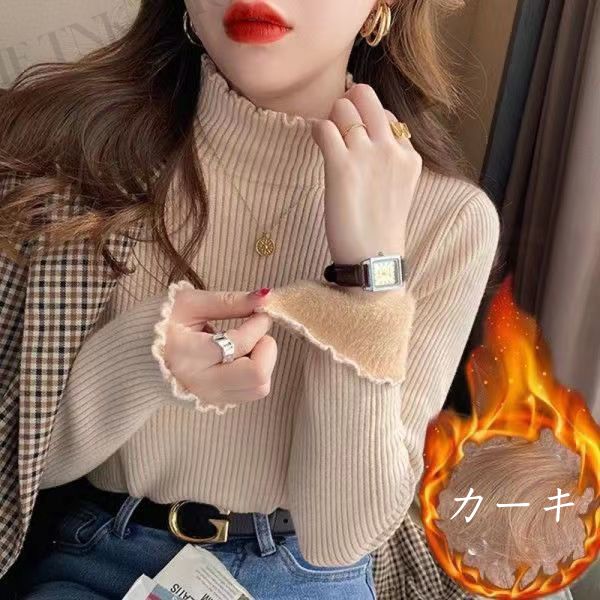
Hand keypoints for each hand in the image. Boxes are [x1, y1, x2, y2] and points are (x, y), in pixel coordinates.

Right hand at [163, 287, 276, 410]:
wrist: (137, 358)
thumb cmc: (162, 325)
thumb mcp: (190, 304)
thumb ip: (229, 301)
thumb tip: (265, 297)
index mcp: (190, 355)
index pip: (242, 342)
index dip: (259, 323)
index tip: (258, 312)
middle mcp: (202, 383)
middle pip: (258, 375)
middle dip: (266, 348)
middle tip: (254, 332)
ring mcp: (210, 397)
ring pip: (260, 388)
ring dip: (263, 362)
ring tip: (245, 345)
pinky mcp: (216, 403)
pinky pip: (251, 392)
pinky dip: (255, 373)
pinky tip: (237, 357)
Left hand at [310, 83, 421, 265]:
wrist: (373, 258)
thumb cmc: (380, 229)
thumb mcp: (399, 189)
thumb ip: (390, 161)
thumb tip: (367, 140)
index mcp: (409, 155)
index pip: (386, 115)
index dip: (366, 121)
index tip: (356, 137)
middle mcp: (391, 149)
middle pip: (365, 96)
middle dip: (347, 105)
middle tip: (337, 127)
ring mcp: (367, 155)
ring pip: (342, 107)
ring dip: (330, 120)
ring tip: (328, 142)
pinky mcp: (342, 166)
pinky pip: (323, 127)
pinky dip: (316, 132)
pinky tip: (318, 146)